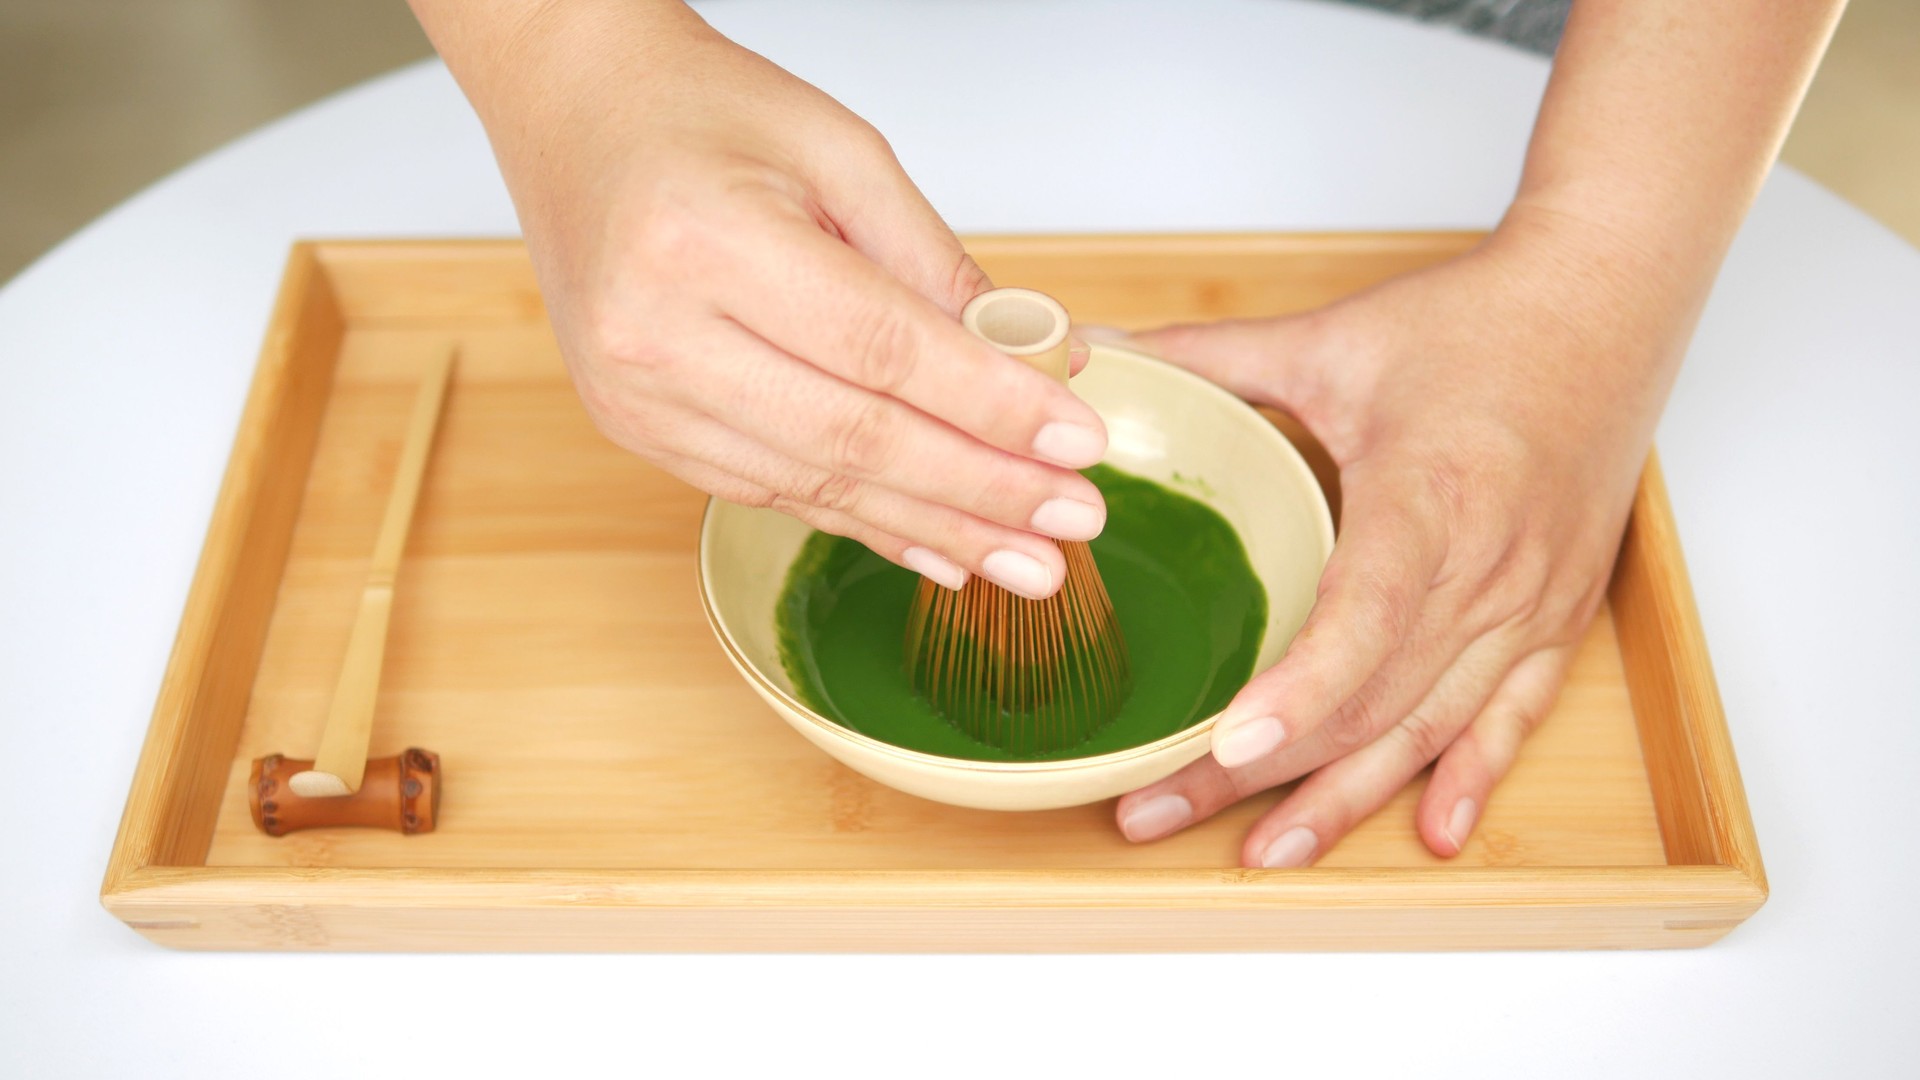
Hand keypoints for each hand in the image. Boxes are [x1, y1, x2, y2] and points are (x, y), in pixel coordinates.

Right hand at [438, 3, 1107, 598]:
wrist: (573, 115)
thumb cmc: (699, 112)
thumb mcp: (841, 151)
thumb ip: (937, 265)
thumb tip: (1043, 361)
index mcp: (702, 240)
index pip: (882, 349)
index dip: (990, 406)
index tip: (1078, 442)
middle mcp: (654, 332)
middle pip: (853, 437)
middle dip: (979, 489)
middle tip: (1073, 522)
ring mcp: (637, 397)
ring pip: (817, 483)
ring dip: (934, 528)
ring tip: (1027, 560)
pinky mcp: (639, 430)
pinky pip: (774, 491)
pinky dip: (866, 523)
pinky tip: (937, 548)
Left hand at [1112, 214, 1687, 865]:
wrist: (1609, 301)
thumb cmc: (1476, 321)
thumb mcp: (1331, 338)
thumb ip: (1207, 356)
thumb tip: (1092, 354)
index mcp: (1430, 495)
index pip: (1363, 614)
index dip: (1299, 690)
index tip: (1227, 747)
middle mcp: (1490, 564)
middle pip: (1372, 697)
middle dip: (1263, 772)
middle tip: (1158, 810)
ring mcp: (1532, 600)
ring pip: (1431, 725)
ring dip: (1346, 797)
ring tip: (1264, 853)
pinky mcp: (1559, 612)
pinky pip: (1513, 716)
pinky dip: (1470, 778)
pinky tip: (1430, 833)